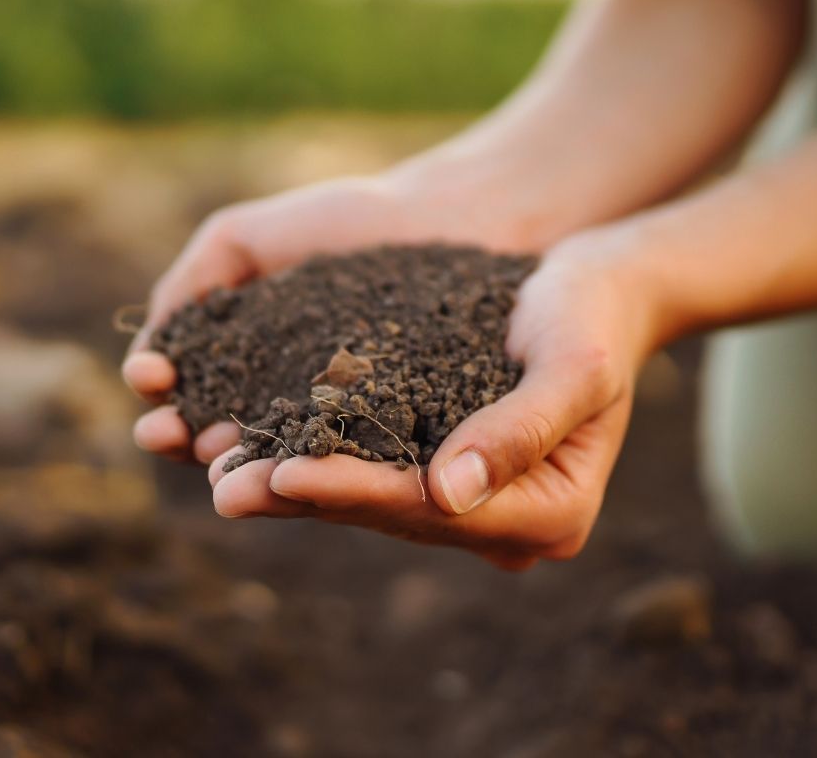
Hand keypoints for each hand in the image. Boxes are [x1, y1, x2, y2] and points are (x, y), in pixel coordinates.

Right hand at [123, 171, 521, 463]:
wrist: (451, 217)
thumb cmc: (350, 222)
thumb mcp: (245, 238)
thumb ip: (192, 282)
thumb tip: (148, 356)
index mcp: (247, 366)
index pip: (188, 395)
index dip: (162, 396)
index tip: (150, 382)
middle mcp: (287, 407)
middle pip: (220, 437)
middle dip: (184, 439)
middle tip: (165, 433)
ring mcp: (341, 430)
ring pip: (277, 459)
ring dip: (237, 464)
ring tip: (214, 458)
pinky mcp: (396, 443)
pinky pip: (350, 460)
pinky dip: (314, 467)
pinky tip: (287, 460)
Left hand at [204, 230, 657, 569]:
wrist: (599, 290)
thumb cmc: (594, 316)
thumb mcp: (572, 363)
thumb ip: (520, 428)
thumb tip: (448, 493)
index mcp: (551, 515)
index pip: (432, 509)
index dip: (354, 491)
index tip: (283, 473)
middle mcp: (508, 526)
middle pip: (391, 515)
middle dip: (303, 497)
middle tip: (222, 487)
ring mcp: (473, 504)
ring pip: (369, 501)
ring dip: (292, 486)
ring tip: (217, 472)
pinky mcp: (441, 471)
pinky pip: (368, 471)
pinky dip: (311, 456)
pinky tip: (248, 444)